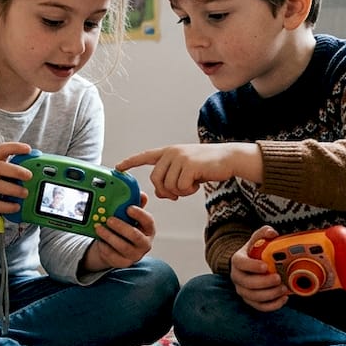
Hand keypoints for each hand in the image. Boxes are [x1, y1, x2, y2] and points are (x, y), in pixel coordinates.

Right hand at [0, 141, 30, 235]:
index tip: (28, 149)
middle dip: (15, 170)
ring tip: (25, 193)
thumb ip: (18, 174)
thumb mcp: (4, 178)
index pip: (1, 150)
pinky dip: (7, 206)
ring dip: (13, 189)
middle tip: (29, 176)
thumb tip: (39, 171)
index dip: (14, 147)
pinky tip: (16, 207)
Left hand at [82, 192, 155, 271]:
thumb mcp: (129, 218)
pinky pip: (113, 256)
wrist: (116, 249)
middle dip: (121, 226)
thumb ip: (134, 205)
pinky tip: (99, 240)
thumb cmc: (125, 230)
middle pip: (135, 236)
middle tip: (109, 219)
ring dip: (109, 236)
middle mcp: (144, 243)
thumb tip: (141, 194)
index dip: (139, 214)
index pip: (148, 221)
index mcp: (148, 229)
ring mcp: (135, 255)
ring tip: (99, 228)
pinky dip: (105, 247)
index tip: (128, 208)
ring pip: (123, 247)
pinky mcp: (123, 263)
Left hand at [116, 142, 260, 199]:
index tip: (117, 167)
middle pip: (155, 179)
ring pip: (168, 186)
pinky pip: (181, 187)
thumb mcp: (185, 172)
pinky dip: (188, 191)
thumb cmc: (206, 166)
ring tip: (192, 184)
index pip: (144, 156)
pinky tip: (197, 184)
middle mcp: (171, 153)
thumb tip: (159, 194)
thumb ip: (171, 179)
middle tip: (179, 193)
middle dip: (166, 191)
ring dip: (180, 191)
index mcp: (168, 152)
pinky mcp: (189, 165)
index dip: (130, 162)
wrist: (228, 158)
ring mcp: (180, 158)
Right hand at [230, 226, 289, 311]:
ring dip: (270, 295)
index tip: (266, 266)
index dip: (252, 266)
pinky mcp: (250, 300)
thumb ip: (264, 233)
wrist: (249, 265)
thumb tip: (272, 233)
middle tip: (278, 278)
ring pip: (253, 297)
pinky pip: (259, 307)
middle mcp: (237, 277)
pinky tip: (284, 298)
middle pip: (247, 284)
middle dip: (264, 283)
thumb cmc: (255, 252)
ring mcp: (243, 290)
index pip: (240, 264)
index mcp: (238, 261)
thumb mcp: (257, 239)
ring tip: (284, 289)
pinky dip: (273, 305)